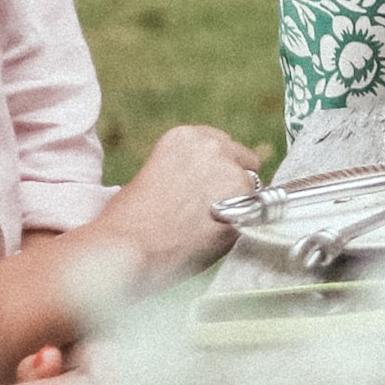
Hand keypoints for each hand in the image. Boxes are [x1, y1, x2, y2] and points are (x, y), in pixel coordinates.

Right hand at [96, 123, 260, 285]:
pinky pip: (256, 215)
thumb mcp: (154, 174)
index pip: (221, 144)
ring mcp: (233, 174)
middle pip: (242, 160)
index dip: (216, 169)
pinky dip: (242, 226)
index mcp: (187, 136)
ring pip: (252, 189)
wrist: (128, 248)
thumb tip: (209, 185)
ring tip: (208, 227)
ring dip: (240, 205)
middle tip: (211, 207)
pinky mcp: (247, 205)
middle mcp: (214, 147)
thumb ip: (188, 171)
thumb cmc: (130, 220)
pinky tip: (216, 237)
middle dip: (232, 181)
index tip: (206, 185)